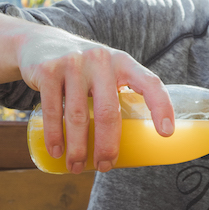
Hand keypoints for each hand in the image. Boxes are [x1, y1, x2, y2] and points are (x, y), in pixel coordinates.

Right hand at [17, 24, 173, 172]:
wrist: (42, 42)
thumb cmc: (86, 68)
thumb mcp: (108, 70)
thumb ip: (121, 92)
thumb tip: (137, 138)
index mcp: (124, 63)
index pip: (150, 83)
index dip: (161, 107)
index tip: (166, 133)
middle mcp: (102, 60)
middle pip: (108, 112)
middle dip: (107, 145)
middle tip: (105, 166)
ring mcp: (74, 64)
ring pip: (78, 116)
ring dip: (78, 148)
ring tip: (77, 167)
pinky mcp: (48, 71)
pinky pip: (53, 110)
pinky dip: (54, 135)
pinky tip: (57, 151)